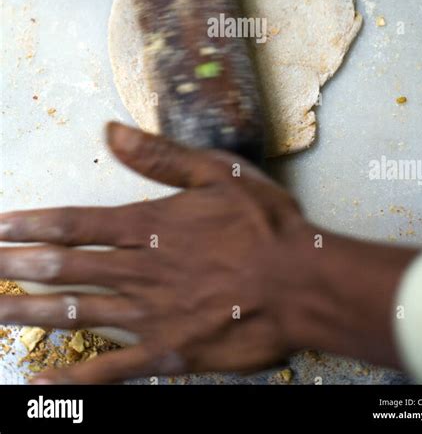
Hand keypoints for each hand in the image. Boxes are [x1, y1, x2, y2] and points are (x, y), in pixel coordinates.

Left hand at [0, 123, 307, 383]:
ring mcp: (150, 315)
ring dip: (29, 315)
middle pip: (64, 269)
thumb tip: (112, 133)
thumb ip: (161, 156)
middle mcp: (140, 270)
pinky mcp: (169, 353)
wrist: (303, 283)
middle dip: (15, 268)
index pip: (75, 224)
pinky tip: (39, 378)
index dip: (31, 225)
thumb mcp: (219, 173)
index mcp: (150, 225)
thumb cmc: (266, 224)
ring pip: (76, 314)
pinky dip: (74, 377)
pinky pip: (111, 369)